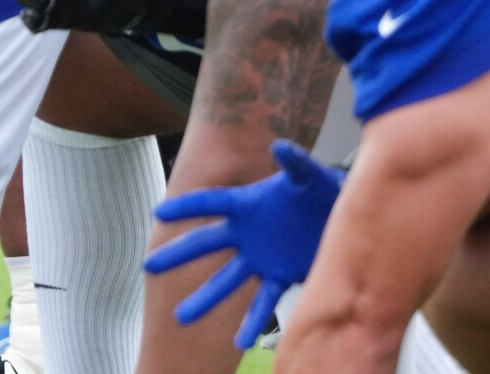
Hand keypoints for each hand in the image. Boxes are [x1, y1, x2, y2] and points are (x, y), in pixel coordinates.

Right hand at [145, 140, 343, 348]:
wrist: (341, 216)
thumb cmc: (322, 190)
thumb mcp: (310, 176)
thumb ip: (296, 164)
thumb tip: (282, 146)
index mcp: (247, 204)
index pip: (210, 203)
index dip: (185, 207)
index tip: (158, 212)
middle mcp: (246, 233)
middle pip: (205, 245)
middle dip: (177, 255)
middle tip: (148, 266)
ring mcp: (260, 258)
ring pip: (226, 280)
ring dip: (205, 298)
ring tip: (181, 317)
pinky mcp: (280, 276)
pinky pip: (262, 302)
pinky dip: (252, 321)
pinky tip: (239, 342)